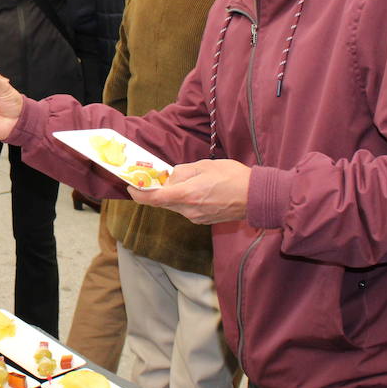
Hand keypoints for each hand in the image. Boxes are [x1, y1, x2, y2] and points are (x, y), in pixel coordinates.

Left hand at [135, 159, 250, 224]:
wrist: (256, 197)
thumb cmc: (233, 177)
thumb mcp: (204, 166)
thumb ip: (182, 172)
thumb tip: (170, 177)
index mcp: (187, 195)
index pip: (153, 199)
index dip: (138, 193)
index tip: (130, 186)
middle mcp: (188, 210)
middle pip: (163, 203)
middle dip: (157, 191)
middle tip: (158, 178)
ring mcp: (196, 218)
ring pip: (175, 206)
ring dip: (174, 195)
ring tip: (188, 181)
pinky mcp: (203, 221)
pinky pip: (186, 210)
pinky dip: (185, 200)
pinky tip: (198, 190)